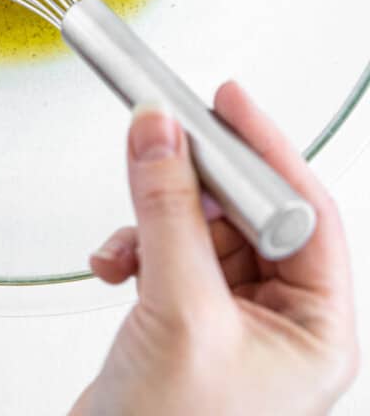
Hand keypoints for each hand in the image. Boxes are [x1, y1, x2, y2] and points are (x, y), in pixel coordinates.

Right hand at [71, 82, 358, 415]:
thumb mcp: (179, 314)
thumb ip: (167, 212)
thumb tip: (160, 132)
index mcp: (315, 328)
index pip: (304, 211)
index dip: (267, 149)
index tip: (228, 101)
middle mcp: (280, 322)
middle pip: (247, 210)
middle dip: (196, 185)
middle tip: (162, 142)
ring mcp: (231, 320)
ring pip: (201, 225)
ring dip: (156, 218)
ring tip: (129, 236)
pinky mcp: (185, 319)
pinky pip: (167, 251)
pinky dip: (136, 246)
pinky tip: (116, 263)